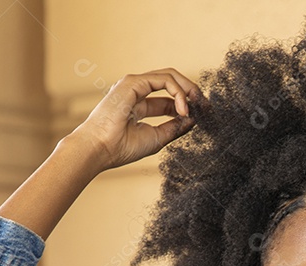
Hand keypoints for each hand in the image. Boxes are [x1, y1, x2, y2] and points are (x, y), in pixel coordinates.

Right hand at [70, 68, 205, 172]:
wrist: (100, 149)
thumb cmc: (121, 148)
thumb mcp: (157, 138)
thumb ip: (174, 127)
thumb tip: (193, 119)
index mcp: (138, 106)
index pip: (168, 100)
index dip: (186, 105)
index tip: (202, 115)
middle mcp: (136, 93)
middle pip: (170, 82)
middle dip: (191, 91)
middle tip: (205, 105)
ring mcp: (133, 85)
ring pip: (169, 76)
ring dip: (188, 89)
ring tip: (198, 105)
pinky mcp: (133, 82)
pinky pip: (164, 80)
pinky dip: (178, 93)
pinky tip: (183, 109)